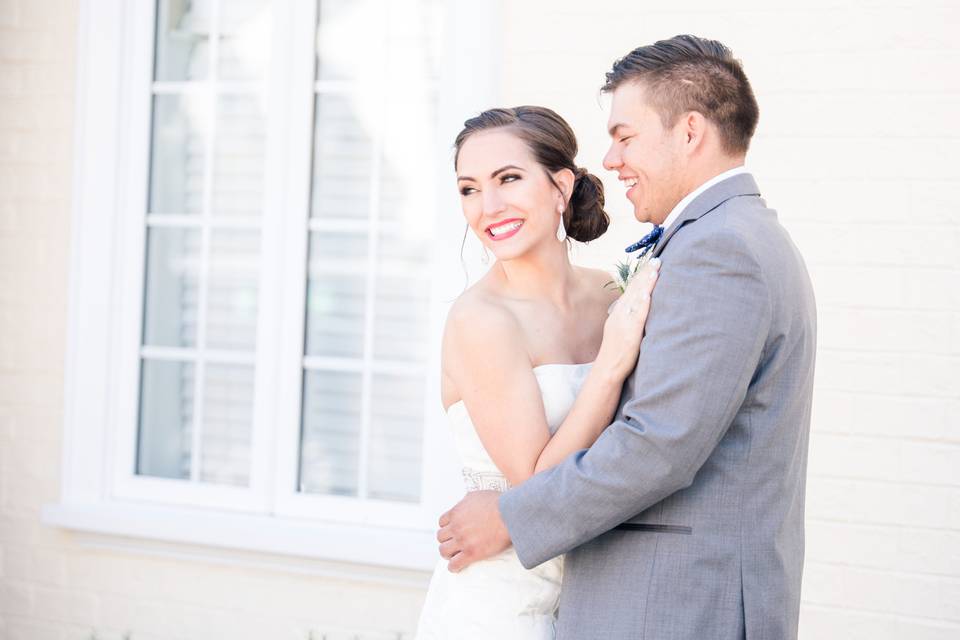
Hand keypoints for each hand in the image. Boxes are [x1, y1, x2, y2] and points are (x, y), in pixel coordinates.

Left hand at [436, 490, 511, 572]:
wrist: (509, 514)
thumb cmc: (498, 504)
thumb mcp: (477, 495)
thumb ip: (466, 501)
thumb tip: (464, 504)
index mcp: (456, 512)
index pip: (442, 522)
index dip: (447, 527)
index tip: (451, 531)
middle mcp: (456, 527)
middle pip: (441, 537)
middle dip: (446, 540)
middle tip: (453, 543)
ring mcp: (462, 540)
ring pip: (444, 551)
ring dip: (448, 553)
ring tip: (454, 555)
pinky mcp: (471, 553)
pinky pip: (454, 564)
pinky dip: (453, 567)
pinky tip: (457, 566)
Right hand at [598, 257, 660, 378]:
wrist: (607, 370)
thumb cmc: (617, 353)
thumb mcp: (620, 331)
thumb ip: (629, 319)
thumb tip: (640, 309)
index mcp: (618, 313)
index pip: (631, 290)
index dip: (641, 277)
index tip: (650, 265)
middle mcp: (619, 314)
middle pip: (633, 289)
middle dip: (645, 274)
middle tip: (657, 259)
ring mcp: (624, 323)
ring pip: (636, 298)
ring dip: (646, 283)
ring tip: (655, 269)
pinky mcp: (629, 334)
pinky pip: (637, 316)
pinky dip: (642, 303)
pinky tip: (648, 293)